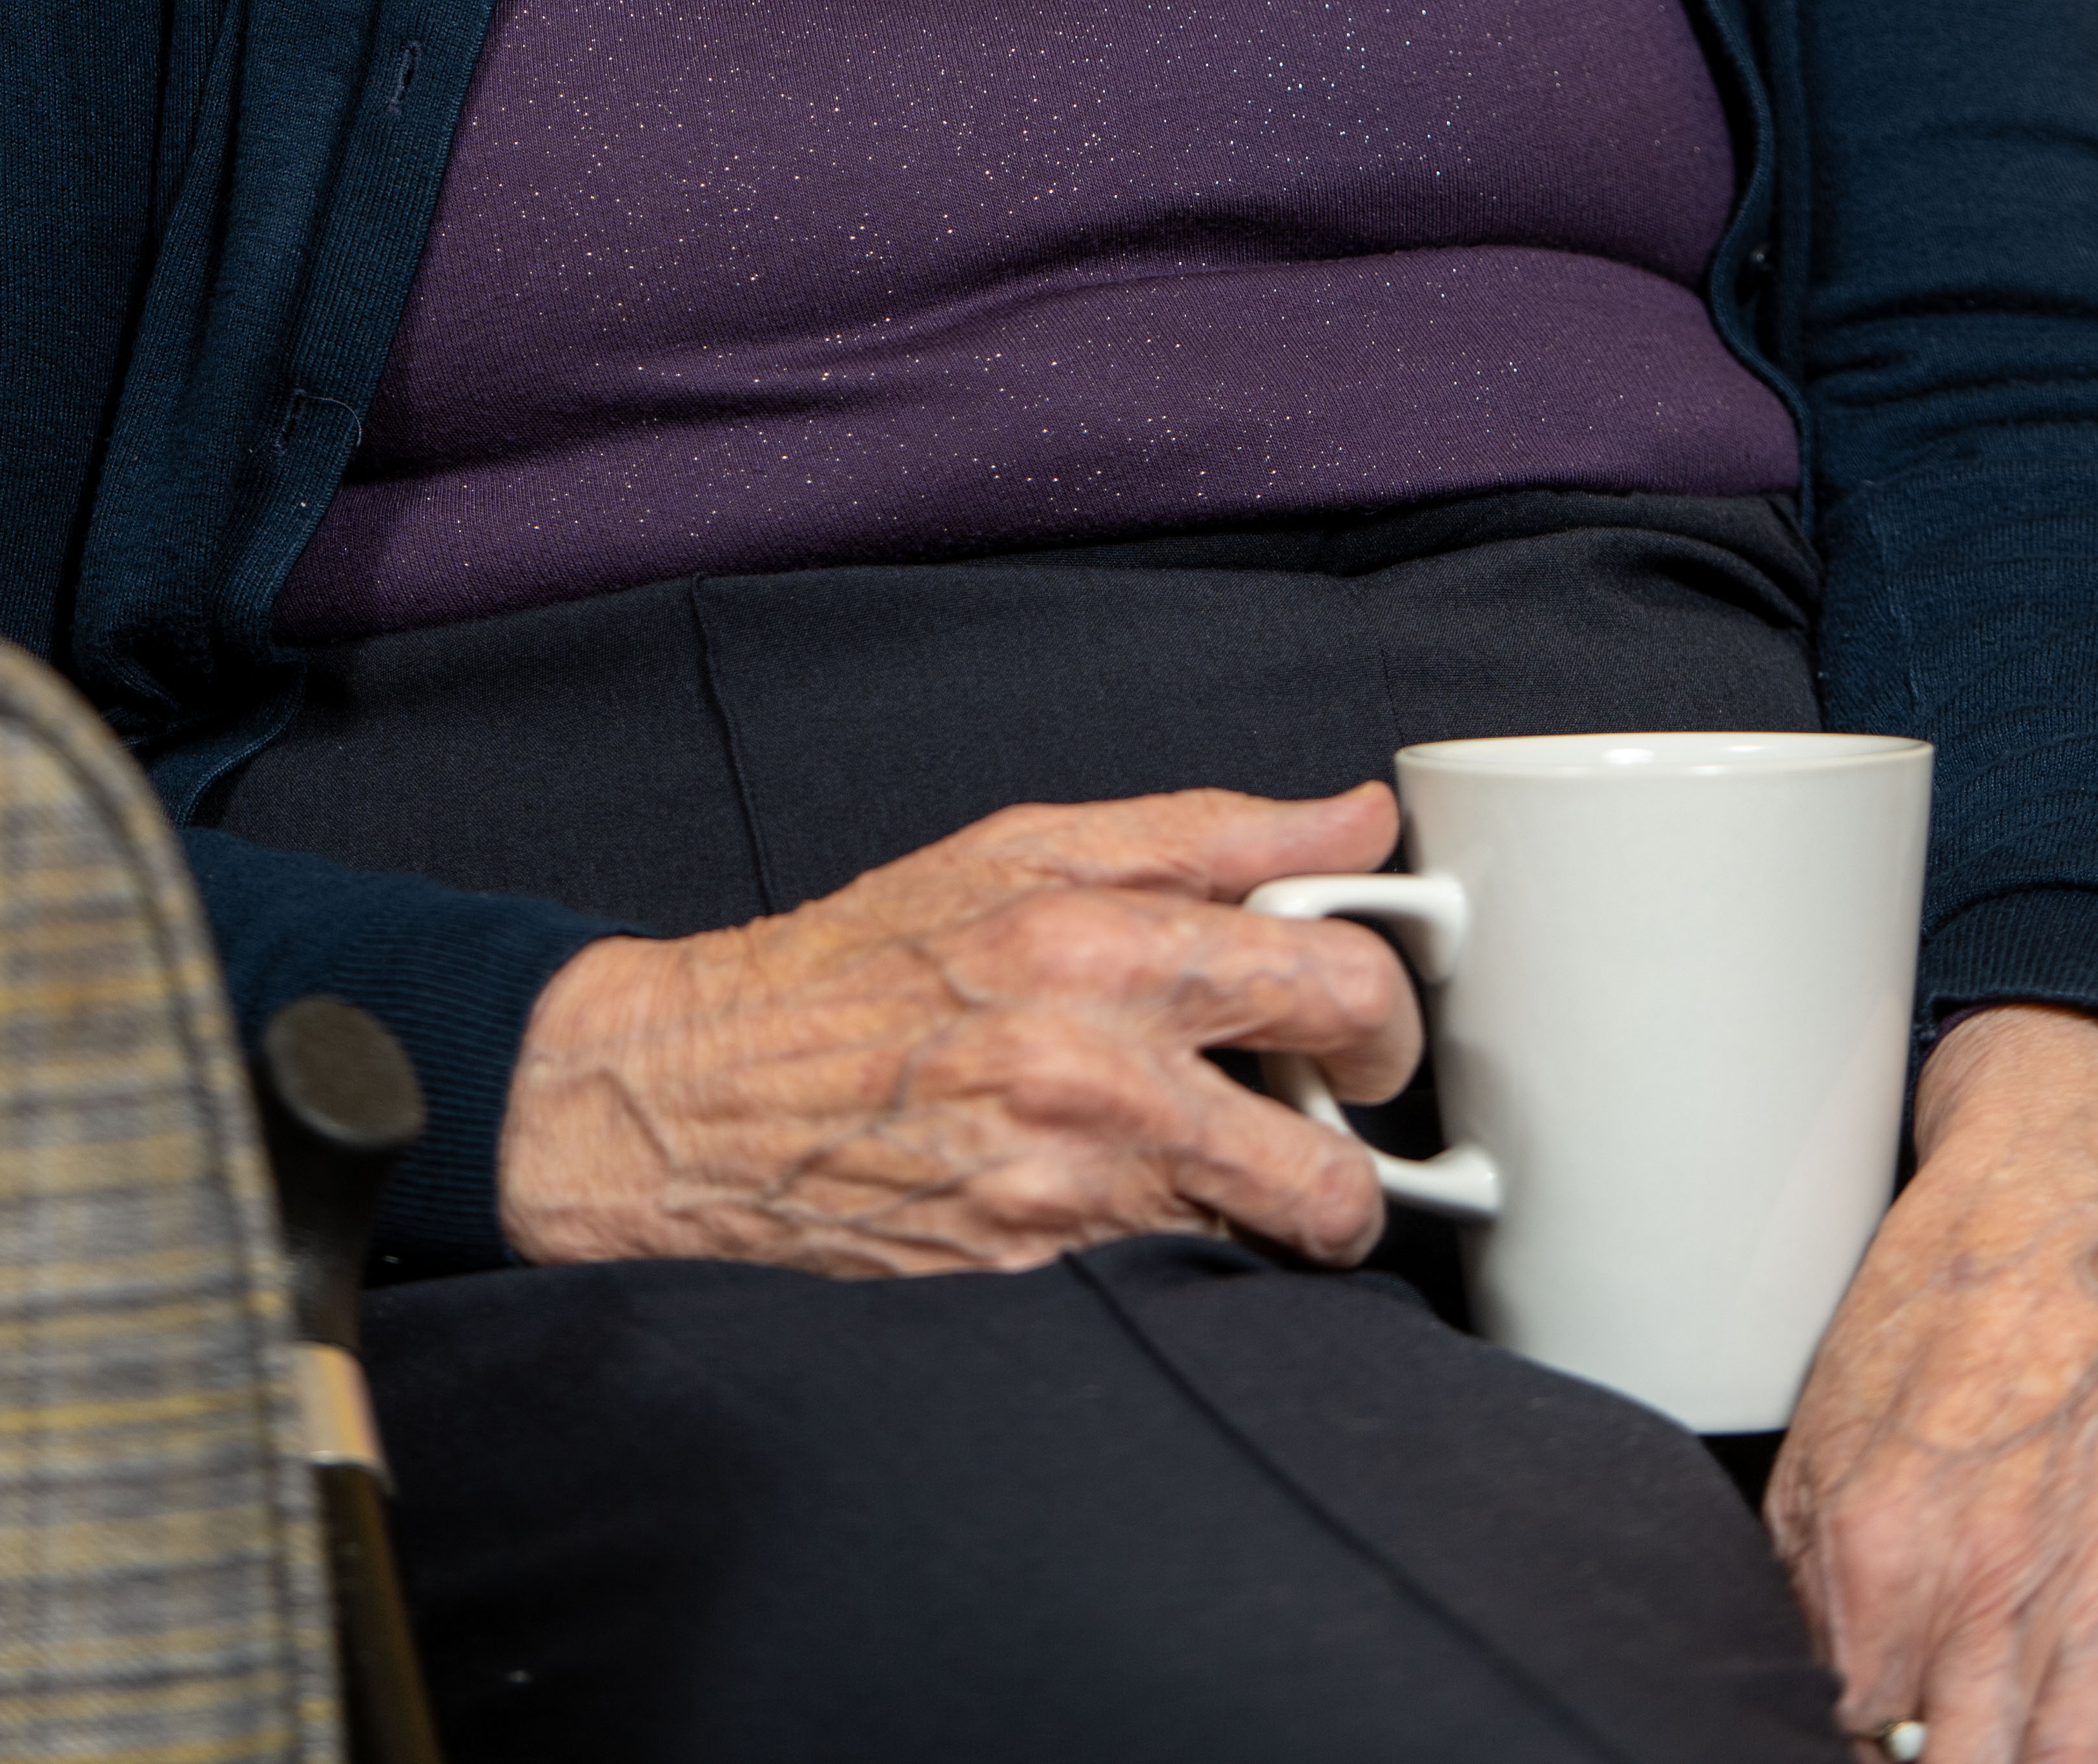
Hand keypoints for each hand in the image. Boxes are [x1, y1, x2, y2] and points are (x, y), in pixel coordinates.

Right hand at [496, 780, 1421, 1275]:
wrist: (711, 1094)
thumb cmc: (869, 966)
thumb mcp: (1027, 849)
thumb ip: (1210, 832)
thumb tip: (1359, 816)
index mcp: (1098, 936)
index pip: (1331, 970)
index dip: (1385, 1000)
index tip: (1366, 1014)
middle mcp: (1092, 1065)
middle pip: (1331, 1138)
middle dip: (1368, 1129)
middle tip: (1334, 1108)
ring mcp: (1068, 1188)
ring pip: (1276, 1231)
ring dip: (1290, 1212)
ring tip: (1247, 1167)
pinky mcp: (1039, 1277)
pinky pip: (1184, 1281)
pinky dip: (1196, 1251)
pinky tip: (1149, 1204)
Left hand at [1766, 1004, 2097, 1762]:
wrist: (2094, 1169)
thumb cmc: (1958, 1285)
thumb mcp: (1832, 1412)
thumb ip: (1813, 1569)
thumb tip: (1829, 1692)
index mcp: (1880, 1544)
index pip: (1858, 1734)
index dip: (1869, 1748)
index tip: (1886, 1739)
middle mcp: (1996, 1579)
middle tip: (1963, 1746)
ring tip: (2040, 1759)